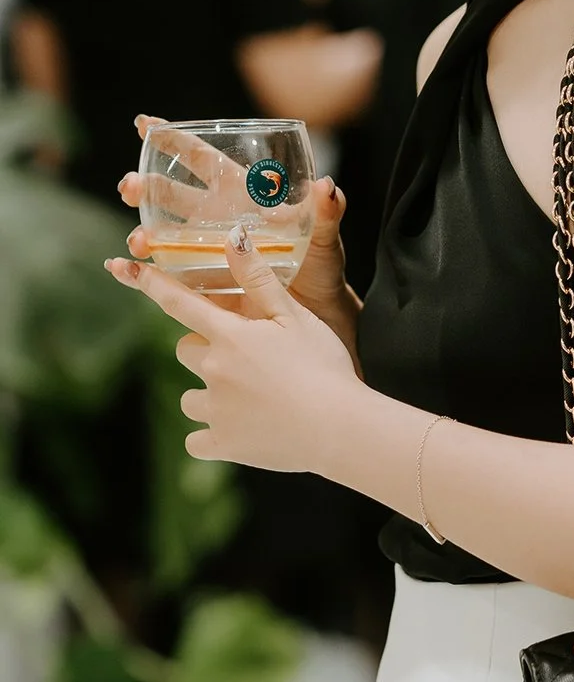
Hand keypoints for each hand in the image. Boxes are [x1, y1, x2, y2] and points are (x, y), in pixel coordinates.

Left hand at [104, 222, 362, 471]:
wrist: (341, 429)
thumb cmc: (324, 367)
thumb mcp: (297, 316)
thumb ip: (259, 279)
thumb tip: (233, 236)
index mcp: (230, 335)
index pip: (178, 302)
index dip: (151, 284)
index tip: (124, 268)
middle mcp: (213, 370)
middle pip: (185, 350)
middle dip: (205, 350)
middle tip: (246, 358)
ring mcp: (215, 410)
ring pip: (191, 397)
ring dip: (209, 394)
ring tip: (250, 398)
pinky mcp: (223, 445)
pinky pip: (197, 440)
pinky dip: (212, 435)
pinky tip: (241, 430)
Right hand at [118, 116, 360, 360]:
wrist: (319, 315)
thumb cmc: (323, 268)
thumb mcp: (326, 237)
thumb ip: (327, 212)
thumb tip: (326, 186)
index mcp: (242, 194)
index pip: (202, 159)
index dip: (174, 140)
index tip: (144, 126)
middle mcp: (217, 217)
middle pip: (171, 194)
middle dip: (146, 186)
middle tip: (130, 186)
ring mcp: (207, 250)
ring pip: (164, 234)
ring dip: (144, 232)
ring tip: (138, 240)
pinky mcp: (203, 282)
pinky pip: (169, 275)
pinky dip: (146, 272)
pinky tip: (127, 269)